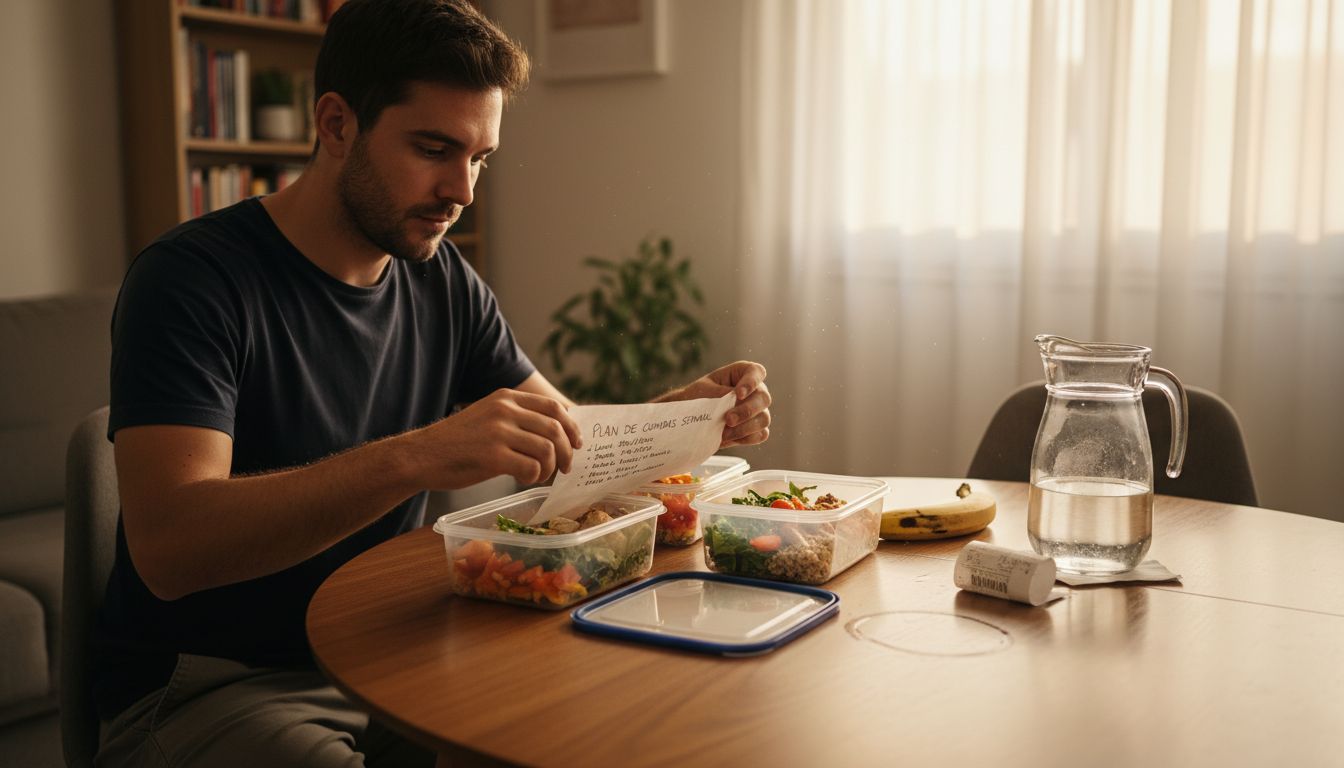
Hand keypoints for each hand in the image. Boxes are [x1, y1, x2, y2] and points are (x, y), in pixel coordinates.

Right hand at [419, 389, 581, 486]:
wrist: (422, 455)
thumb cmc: (458, 442)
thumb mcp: (488, 416)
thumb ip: (517, 419)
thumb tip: (556, 435)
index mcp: (506, 397)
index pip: (553, 407)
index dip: (571, 426)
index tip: (577, 443)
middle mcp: (505, 410)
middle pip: (555, 428)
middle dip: (568, 451)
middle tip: (566, 467)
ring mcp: (499, 432)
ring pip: (547, 449)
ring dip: (551, 467)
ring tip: (540, 475)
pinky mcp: (493, 456)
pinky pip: (532, 467)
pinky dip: (534, 477)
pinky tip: (522, 478)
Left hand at [657, 361, 770, 447]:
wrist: (690, 417)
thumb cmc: (697, 397)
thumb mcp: (704, 390)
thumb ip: (721, 393)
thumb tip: (736, 402)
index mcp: (743, 373)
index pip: (756, 372)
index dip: (751, 382)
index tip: (738, 394)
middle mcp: (755, 391)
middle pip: (763, 399)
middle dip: (746, 411)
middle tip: (728, 420)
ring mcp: (758, 411)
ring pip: (764, 419)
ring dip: (745, 428)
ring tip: (724, 433)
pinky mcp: (756, 429)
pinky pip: (761, 434)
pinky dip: (746, 438)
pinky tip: (729, 438)